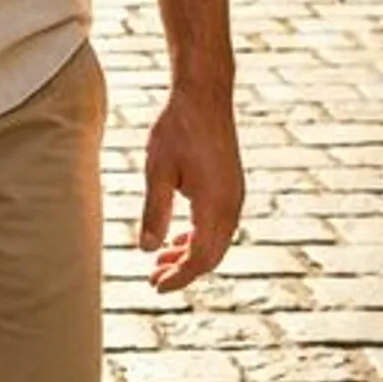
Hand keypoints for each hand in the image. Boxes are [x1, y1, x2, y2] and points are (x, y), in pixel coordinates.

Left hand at [138, 83, 242, 290]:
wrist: (204, 94)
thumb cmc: (177, 128)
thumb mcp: (157, 170)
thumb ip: (154, 212)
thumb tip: (147, 250)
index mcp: (216, 207)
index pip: (200, 258)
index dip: (179, 277)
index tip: (156, 286)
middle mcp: (232, 206)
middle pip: (212, 255)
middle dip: (184, 270)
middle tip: (154, 278)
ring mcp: (235, 195)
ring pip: (217, 240)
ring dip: (191, 254)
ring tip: (162, 261)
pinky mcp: (232, 185)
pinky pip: (220, 224)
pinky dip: (200, 236)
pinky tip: (179, 237)